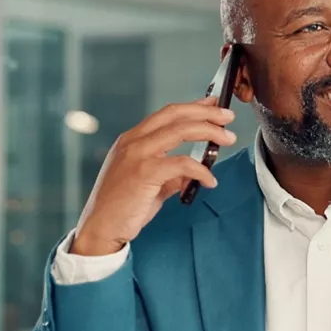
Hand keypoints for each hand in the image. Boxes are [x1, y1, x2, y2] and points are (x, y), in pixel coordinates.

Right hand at [70, 97, 237, 255]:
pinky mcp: (145, 172)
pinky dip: (201, 170)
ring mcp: (138, 154)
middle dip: (206, 112)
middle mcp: (133, 141)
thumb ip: (171, 175)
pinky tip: (210, 181)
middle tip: (228, 116)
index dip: (193, 107)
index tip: (212, 104)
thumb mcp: (149, 184)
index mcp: (132, 139)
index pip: (167, 114)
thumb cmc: (122, 207)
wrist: (101, 227)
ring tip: (227, 138)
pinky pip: (182, 163)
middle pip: (176, 115)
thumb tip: (194, 174)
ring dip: (209, 132)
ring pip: (180, 131)